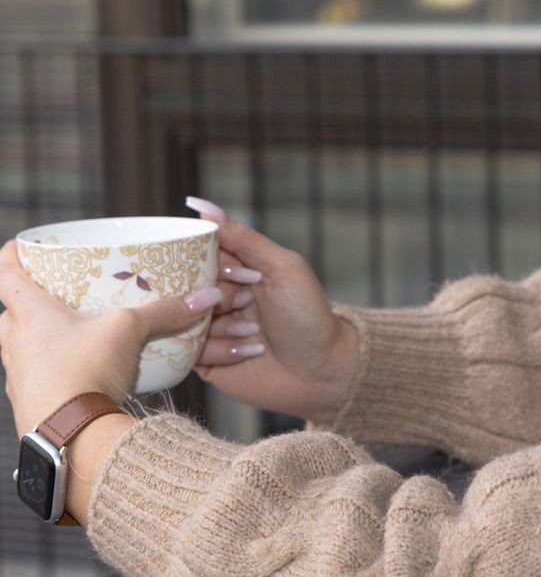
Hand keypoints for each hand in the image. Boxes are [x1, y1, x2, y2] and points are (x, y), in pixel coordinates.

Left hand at [0, 239, 221, 437]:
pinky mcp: (30, 403)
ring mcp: (18, 375)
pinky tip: (81, 367)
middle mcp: (14, 342)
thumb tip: (207, 296)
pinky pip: (37, 375)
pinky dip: (54, 366)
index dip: (13, 255)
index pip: (4, 273)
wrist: (69, 438)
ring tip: (73, 328)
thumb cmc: (84, 372)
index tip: (24, 246)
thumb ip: (167, 312)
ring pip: (20, 344)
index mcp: (28, 314)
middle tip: (57, 290)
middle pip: (9, 311)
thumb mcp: (130, 331)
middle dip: (29, 299)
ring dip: (40, 335)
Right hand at [185, 198, 358, 425]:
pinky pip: (188, 350)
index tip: (243, 275)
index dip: (214, 263)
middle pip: (187, 285)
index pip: (198, 252)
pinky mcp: (202, 360)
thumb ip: (244, 238)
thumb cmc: (307, 314)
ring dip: (223, 326)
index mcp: (235, 267)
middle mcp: (217, 295)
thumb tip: (203, 208)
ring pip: (184, 318)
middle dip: (220, 296)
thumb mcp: (282, 267)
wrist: (320, 369)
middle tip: (249, 303)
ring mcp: (207, 327)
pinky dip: (222, 350)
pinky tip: (251, 350)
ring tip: (255, 330)